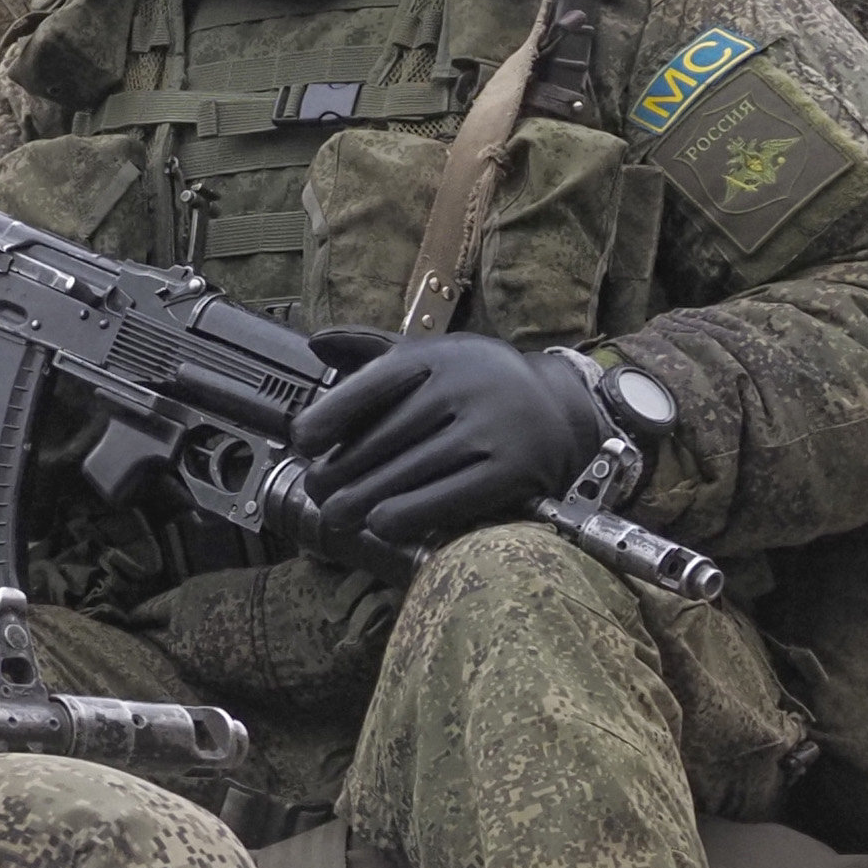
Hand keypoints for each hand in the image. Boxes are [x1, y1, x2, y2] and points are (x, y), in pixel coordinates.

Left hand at [284, 332, 604, 549]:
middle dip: (341, 470)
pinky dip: (409, 513)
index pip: (373, 383)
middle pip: (385, 436)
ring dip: (364, 499)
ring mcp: (491, 428)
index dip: (331, 416)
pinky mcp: (513, 469)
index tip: (303, 442)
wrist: (563, 410)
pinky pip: (450, 497)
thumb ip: (374, 350)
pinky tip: (381, 524)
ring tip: (337, 514)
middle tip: (317, 491)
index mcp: (438, 356)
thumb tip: (317, 344)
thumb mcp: (434, 357)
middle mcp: (464, 387)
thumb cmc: (480, 386)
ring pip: (411, 471)